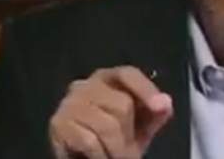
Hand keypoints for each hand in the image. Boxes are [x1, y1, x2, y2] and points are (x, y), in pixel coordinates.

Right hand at [49, 66, 172, 158]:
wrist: (84, 158)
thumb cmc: (115, 137)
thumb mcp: (140, 125)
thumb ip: (155, 113)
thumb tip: (165, 103)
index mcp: (109, 78)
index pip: (128, 74)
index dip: (145, 89)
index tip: (160, 108)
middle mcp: (86, 84)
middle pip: (121, 104)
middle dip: (129, 134)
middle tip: (131, 154)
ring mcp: (70, 103)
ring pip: (106, 125)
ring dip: (116, 149)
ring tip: (118, 158)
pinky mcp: (58, 124)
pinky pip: (89, 141)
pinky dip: (100, 155)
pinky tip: (101, 158)